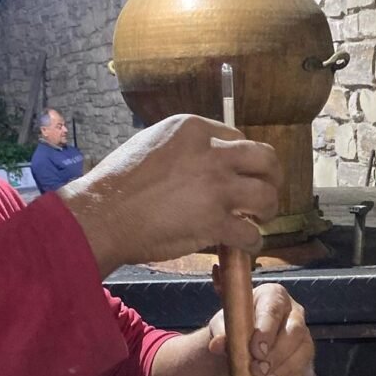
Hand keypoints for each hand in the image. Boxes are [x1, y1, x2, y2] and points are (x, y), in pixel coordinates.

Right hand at [58, 114, 280, 274]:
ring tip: (259, 220)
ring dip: (268, 210)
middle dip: (271, 177)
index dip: (243, 159)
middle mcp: (211, 153)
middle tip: (264, 194)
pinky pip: (251, 233)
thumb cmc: (118, 183)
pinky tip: (247, 245)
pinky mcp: (215, 221)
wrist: (104, 213)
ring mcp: (216, 187)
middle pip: (265, 159)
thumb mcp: (153, 144)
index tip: (240, 174)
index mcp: (194, 129)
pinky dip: (254, 242)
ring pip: (266, 195)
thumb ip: (184, 150)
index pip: (238, 138)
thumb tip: (203, 162)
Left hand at [207, 282, 313, 375]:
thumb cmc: (235, 327)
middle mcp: (294, 313)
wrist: (242, 345)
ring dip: (281, 372)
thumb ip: (220, 332)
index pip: (274, 310)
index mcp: (274, 296)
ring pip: (302, 354)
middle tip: (258, 370)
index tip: (255, 351)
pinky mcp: (304, 358)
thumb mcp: (223, 325)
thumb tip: (217, 344)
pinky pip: (299, 373)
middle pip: (295, 332)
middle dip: (276, 354)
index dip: (267, 331)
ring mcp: (303, 337)